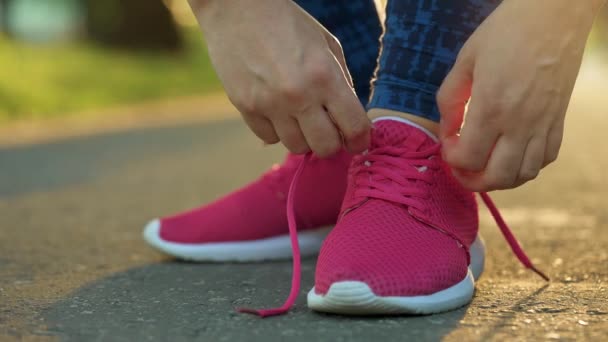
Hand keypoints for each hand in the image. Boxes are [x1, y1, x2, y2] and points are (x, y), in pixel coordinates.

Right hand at [189, 0, 369, 156]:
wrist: (237, 9)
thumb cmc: (288, 23)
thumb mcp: (326, 44)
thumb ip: (342, 82)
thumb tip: (349, 119)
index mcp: (325, 76)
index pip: (353, 127)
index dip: (360, 140)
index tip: (358, 141)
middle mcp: (298, 95)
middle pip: (326, 147)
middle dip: (332, 143)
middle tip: (328, 132)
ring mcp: (269, 104)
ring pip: (297, 147)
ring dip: (304, 138)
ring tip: (301, 118)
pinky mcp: (245, 107)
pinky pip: (269, 138)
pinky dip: (277, 131)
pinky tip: (277, 112)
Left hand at [437, 0, 599, 190]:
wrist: (554, 14)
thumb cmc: (506, 31)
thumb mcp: (465, 60)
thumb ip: (450, 99)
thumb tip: (447, 131)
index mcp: (492, 107)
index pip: (469, 158)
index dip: (451, 158)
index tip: (448, 142)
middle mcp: (520, 123)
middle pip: (497, 177)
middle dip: (472, 180)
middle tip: (460, 167)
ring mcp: (543, 124)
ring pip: (524, 175)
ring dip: (499, 179)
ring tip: (484, 165)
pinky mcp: (559, 120)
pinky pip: (546, 159)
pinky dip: (526, 166)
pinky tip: (511, 153)